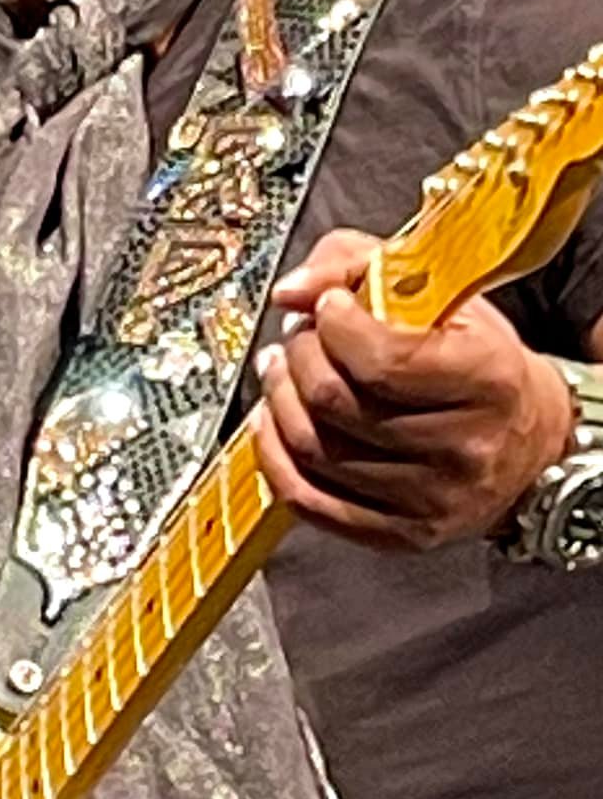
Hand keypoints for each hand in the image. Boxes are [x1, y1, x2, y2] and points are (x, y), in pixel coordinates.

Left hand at [254, 228, 573, 552]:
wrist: (527, 436)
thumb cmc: (477, 355)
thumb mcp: (435, 289)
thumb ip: (355, 264)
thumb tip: (291, 290)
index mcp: (489, 381)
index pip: (381, 360)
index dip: (334, 326)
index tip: (329, 306)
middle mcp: (466, 449)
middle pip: (337, 404)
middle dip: (298, 358)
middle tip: (297, 336)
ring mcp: (435, 500)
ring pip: (315, 450)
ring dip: (278, 400)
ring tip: (281, 370)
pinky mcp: (403, 534)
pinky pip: (309, 500)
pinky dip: (274, 454)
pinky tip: (272, 420)